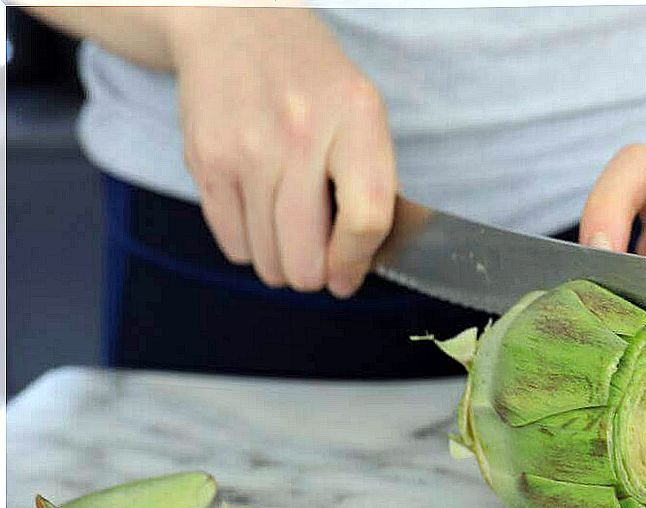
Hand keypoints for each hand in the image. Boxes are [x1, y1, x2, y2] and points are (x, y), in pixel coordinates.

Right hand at [169, 8, 394, 296]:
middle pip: (307, 256)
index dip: (358, 261)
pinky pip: (233, 244)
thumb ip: (373, 181)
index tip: (350, 275)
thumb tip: (363, 262)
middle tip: (319, 263)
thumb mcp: (361, 111)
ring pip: (268, 260)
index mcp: (354, 118)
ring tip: (290, 232)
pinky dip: (250, 245)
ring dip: (283, 263)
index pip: (366, 219)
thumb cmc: (310, 80)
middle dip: (316, 275)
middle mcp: (300, 134)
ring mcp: (247, 149)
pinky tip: (260, 213)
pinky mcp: (206, 161)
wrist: (233, 26)